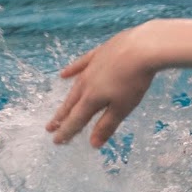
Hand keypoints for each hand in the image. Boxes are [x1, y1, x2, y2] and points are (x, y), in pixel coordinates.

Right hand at [46, 24, 159, 147]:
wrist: (141, 47)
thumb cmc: (134, 81)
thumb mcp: (123, 107)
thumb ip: (107, 125)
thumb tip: (93, 144)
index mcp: (92, 99)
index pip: (76, 120)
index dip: (67, 132)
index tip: (57, 141)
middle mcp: (86, 83)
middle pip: (72, 104)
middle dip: (62, 118)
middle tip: (50, 128)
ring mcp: (91, 67)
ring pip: (75, 86)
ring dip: (67, 99)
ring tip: (60, 107)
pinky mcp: (99, 53)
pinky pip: (81, 64)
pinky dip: (72, 70)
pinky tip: (64, 74)